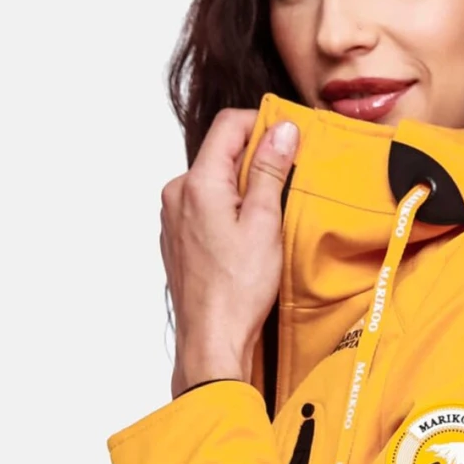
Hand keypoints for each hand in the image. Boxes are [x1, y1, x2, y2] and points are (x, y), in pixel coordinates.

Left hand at [160, 110, 298, 393]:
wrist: (211, 339)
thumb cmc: (238, 291)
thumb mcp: (265, 223)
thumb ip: (271, 170)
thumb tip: (283, 129)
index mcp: (197, 183)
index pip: (229, 125)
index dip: (263, 124)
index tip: (290, 139)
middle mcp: (177, 194)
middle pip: (221, 154)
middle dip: (256, 161)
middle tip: (287, 184)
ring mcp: (173, 218)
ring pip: (214, 182)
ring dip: (243, 189)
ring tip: (268, 220)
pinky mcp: (177, 239)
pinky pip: (205, 208)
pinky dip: (228, 212)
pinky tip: (247, 240)